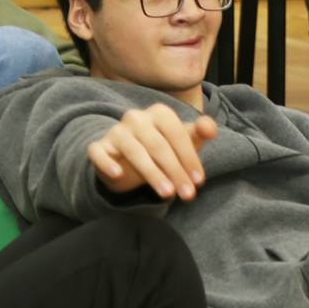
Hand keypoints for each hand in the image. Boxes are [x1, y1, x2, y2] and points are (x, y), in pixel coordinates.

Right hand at [86, 105, 218, 199]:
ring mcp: (116, 131)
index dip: (189, 158)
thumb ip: (200, 133)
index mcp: (159, 112)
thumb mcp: (184, 141)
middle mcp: (136, 117)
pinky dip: (107, 163)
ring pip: (134, 152)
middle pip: (158, 146)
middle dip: (175, 172)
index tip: (199, 181)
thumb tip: (210, 128)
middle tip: (187, 195)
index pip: (177, 134)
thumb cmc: (163, 148)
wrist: (128, 159)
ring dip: (152, 174)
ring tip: (167, 194)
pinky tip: (118, 175)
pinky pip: (99, 153)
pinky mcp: (98, 146)